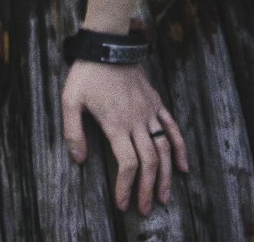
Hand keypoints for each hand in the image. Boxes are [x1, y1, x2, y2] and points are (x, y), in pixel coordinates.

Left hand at [61, 58, 188, 215]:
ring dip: (166, 175)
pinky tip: (183, 166)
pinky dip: (179, 147)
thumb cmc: (87, 73)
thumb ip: (73, 131)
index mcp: (116, 123)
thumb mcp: (70, 101)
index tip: (122, 203)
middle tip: (147, 209)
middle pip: (149, 161)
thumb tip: (78, 159)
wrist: (107, 44)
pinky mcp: (156, 103)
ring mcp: (149, 111)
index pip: (127, 163)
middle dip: (148, 188)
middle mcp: (136, 121)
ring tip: (166, 196)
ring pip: (163, 148)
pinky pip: (172, 127)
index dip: (126, 186)